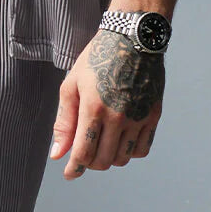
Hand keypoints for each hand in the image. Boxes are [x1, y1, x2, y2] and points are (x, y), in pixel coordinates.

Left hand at [49, 29, 164, 179]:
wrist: (132, 38)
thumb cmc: (97, 58)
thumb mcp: (72, 84)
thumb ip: (64, 121)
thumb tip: (57, 154)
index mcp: (93, 107)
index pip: (84, 153)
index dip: (74, 168)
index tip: (70, 173)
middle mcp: (118, 116)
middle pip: (103, 160)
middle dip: (90, 163)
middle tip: (84, 153)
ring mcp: (138, 117)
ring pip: (123, 159)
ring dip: (109, 158)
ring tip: (102, 144)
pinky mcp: (153, 115)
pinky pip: (141, 149)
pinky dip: (129, 152)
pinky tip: (120, 141)